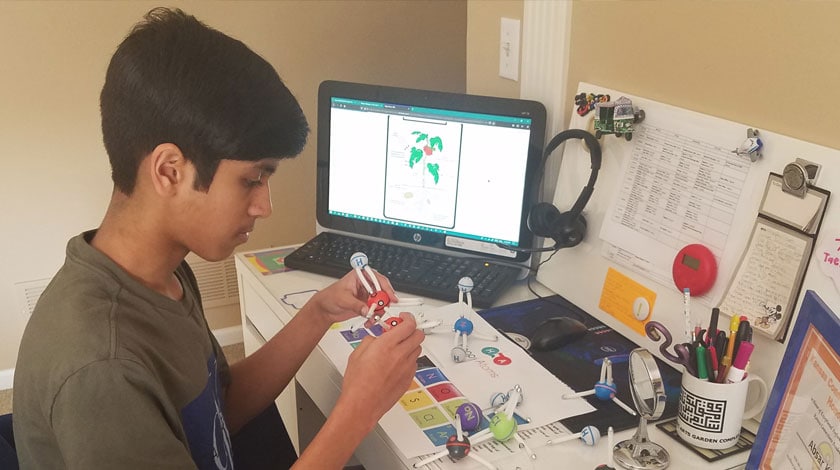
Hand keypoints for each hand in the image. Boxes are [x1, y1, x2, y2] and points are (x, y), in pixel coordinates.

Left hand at [308, 269, 397, 325]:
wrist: (325, 309)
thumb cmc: (330, 297)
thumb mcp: (343, 299)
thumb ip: (355, 305)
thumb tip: (366, 310)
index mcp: (360, 276)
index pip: (378, 279)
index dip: (386, 288)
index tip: (390, 297)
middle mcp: (366, 285)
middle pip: (382, 291)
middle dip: (383, 302)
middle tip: (381, 310)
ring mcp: (367, 295)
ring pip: (381, 303)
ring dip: (379, 312)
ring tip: (372, 318)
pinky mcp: (367, 305)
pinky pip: (376, 311)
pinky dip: (374, 317)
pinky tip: (368, 321)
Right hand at [337, 312, 424, 431]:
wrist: (361, 405)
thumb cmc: (357, 383)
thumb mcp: (357, 353)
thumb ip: (370, 340)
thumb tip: (376, 338)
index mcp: (387, 345)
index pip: (408, 324)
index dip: (408, 318)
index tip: (403, 318)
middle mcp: (400, 355)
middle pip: (418, 335)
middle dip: (412, 330)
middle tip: (403, 331)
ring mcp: (406, 368)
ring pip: (417, 349)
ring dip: (410, 345)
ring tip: (398, 348)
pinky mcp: (408, 379)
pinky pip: (414, 364)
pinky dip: (408, 360)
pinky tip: (397, 363)